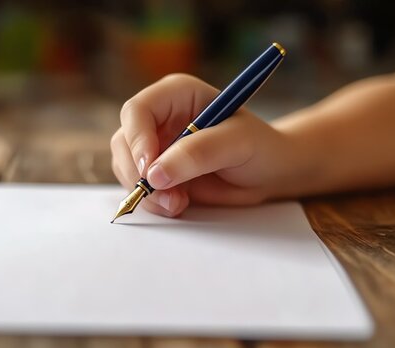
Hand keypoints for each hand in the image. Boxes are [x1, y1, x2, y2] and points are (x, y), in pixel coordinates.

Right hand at [111, 74, 297, 216]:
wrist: (269, 172)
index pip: (138, 110)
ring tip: (179, 203)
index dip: (137, 139)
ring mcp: (155, 145)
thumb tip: (156, 173)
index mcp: (176, 95)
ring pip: (126, 167)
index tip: (149, 168)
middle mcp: (160, 117)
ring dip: (146, 191)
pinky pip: (138, 187)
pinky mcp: (158, 172)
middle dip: (138, 172)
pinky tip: (178, 204)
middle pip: (124, 141)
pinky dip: (152, 201)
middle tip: (164, 196)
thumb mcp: (237, 144)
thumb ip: (199, 152)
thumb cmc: (260, 147)